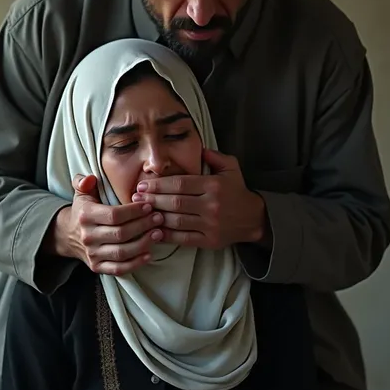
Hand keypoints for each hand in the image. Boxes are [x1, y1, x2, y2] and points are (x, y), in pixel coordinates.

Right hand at [50, 174, 163, 273]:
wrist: (68, 235)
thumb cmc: (84, 210)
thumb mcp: (81, 193)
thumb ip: (83, 181)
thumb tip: (90, 178)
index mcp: (85, 215)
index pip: (113, 215)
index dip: (134, 211)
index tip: (149, 206)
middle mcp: (87, 236)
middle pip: (120, 233)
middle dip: (143, 225)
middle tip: (159, 218)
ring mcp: (92, 254)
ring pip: (122, 252)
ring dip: (143, 244)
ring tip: (158, 233)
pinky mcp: (97, 267)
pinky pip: (118, 269)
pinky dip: (135, 264)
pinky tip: (149, 254)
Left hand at [132, 149, 267, 248]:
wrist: (253, 218)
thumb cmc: (237, 191)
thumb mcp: (230, 167)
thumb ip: (213, 156)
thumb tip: (197, 148)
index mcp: (214, 185)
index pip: (180, 184)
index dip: (159, 184)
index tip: (143, 184)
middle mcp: (211, 205)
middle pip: (175, 202)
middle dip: (152, 199)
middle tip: (135, 197)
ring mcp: (210, 224)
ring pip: (176, 220)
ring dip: (156, 216)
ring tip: (141, 212)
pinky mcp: (208, 240)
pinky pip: (183, 238)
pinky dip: (166, 235)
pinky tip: (153, 230)